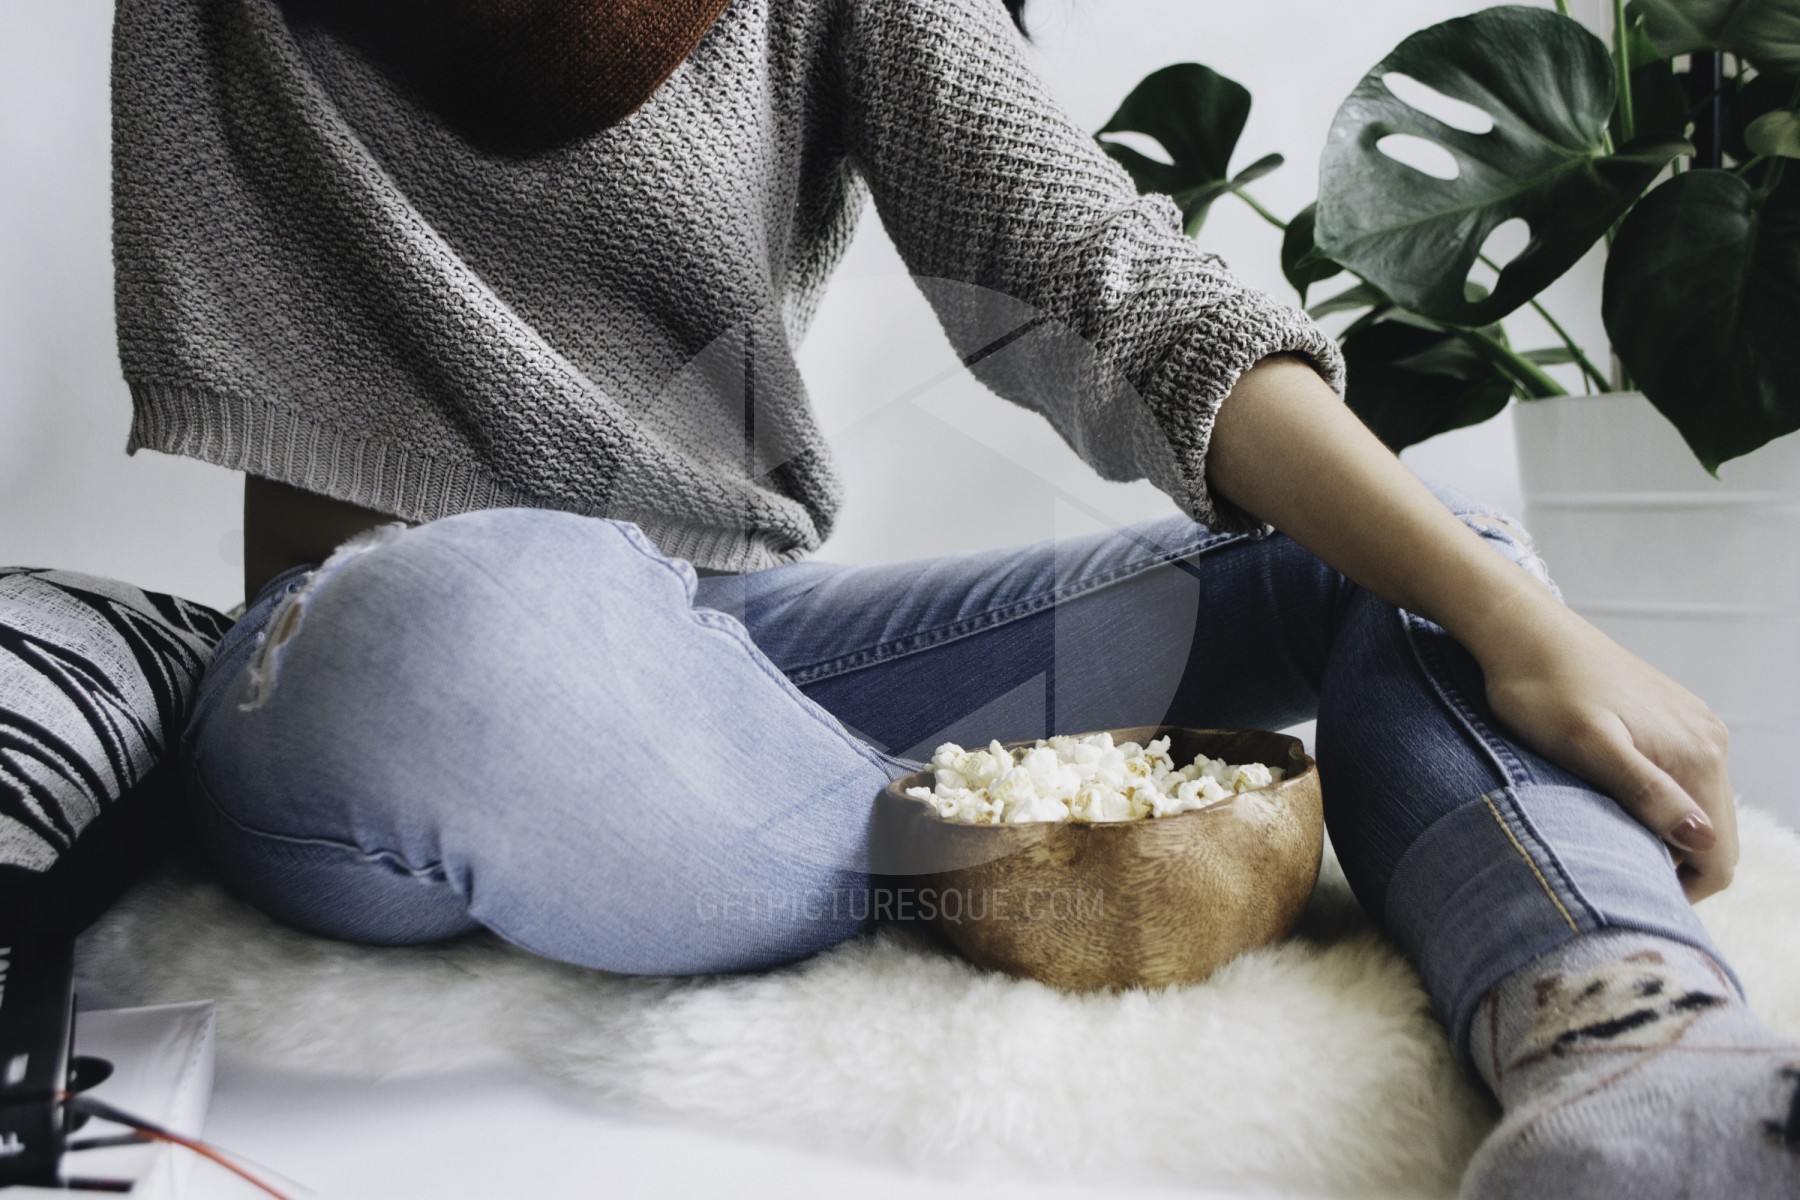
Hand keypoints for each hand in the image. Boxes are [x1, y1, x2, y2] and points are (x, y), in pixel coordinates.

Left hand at [1473, 596, 1737, 902]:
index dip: (1680, 889)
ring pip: (1697, 807)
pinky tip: (1608, 797)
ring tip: (1604, 830)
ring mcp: (1693, 725)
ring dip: (1660, 831)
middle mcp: (1709, 740)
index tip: (1627, 890)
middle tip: (1609, 865)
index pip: (1719, 856)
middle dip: (1671, 862)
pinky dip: (1656, 800)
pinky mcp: (1671, 716)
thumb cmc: (1541, 690)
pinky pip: (1680, 776)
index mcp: (1697, 755)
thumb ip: (1646, 791)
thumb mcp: (1587, 747)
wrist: (1522, 631)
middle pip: (1714, 835)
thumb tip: (1702, 839)